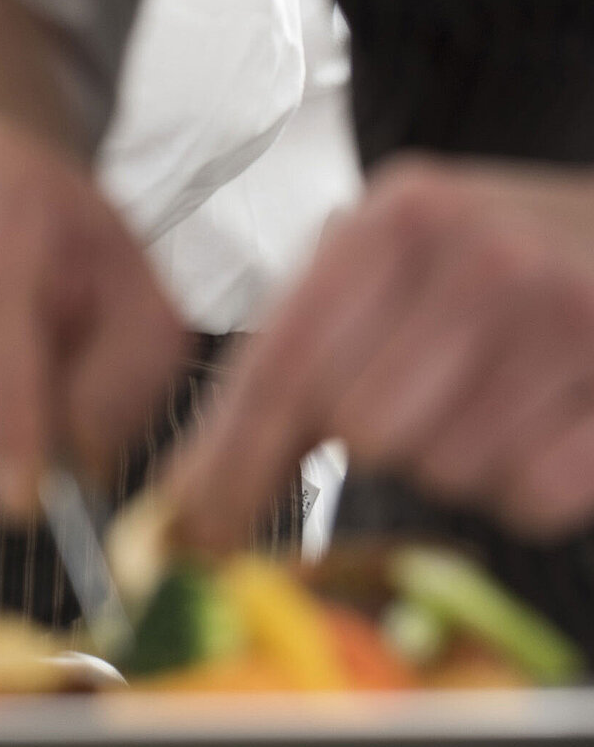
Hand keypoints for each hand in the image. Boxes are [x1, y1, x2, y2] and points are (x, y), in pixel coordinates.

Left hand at [167, 157, 593, 547]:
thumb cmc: (506, 267)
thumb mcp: (395, 270)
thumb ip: (294, 362)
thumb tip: (191, 500)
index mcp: (399, 218)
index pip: (284, 363)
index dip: (234, 459)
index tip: (200, 529)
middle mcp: (484, 255)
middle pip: (363, 430)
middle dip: (380, 441)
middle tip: (428, 398)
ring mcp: (570, 316)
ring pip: (447, 470)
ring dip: (458, 460)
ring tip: (497, 397)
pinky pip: (532, 497)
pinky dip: (529, 485)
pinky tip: (547, 420)